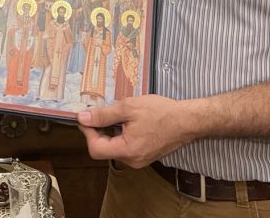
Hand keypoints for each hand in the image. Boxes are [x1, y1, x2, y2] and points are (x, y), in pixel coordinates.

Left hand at [77, 95, 194, 168]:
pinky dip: (120, 136)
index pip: (95, 149)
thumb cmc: (160, 112)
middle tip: (98, 113)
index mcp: (127, 151)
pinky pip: (125, 149)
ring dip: (109, 133)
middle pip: (103, 150)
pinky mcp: (144, 157)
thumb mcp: (129, 108)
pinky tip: (125, 123)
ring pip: (114, 149)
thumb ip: (104, 115)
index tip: (87, 117)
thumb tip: (82, 118)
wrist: (187, 120)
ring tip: (114, 115)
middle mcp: (132, 161)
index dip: (88, 132)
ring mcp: (139, 161)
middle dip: (97, 131)